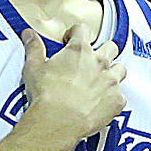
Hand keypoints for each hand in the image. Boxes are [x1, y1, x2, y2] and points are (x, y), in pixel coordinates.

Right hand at [18, 24, 125, 150]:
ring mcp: (111, 81)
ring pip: (120, 69)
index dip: (75, 33)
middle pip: (109, 47)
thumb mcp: (34, 67)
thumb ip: (34, 48)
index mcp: (79, 50)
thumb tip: (29, 35)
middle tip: (89, 62)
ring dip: (112, 72)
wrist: (58, 121)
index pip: (83, 29)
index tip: (70, 41)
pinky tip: (101, 103)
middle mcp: (99, 62)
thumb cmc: (47, 95)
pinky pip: (120, 96)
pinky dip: (112, 98)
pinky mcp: (116, 100)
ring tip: (100, 81)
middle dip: (101, 51)